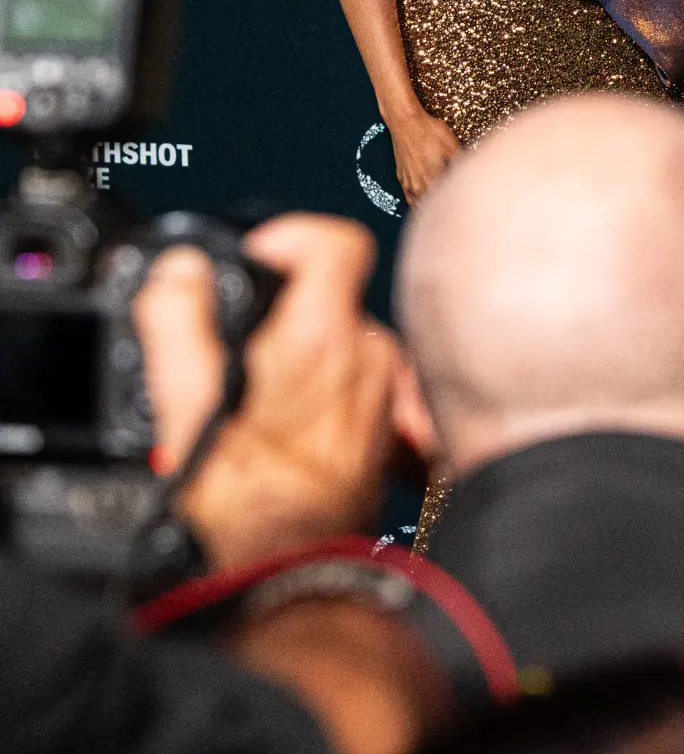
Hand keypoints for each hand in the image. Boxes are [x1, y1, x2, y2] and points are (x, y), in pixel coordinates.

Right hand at [131, 215, 403, 570]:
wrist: (290, 564)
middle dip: (283, 317)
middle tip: (239, 355)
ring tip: (257, 404)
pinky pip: (356, 385)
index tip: (259, 258)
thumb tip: (180, 272)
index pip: (336, 241)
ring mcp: (384, 392)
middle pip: (330, 300)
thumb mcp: (184, 403)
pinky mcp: (389, 426)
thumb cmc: (241, 495)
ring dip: (302, 360)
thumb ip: (177, 321)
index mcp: (321, 337)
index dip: (292, 236)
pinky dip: (324, 393)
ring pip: (342, 345)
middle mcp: (368, 356)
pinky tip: (291, 427)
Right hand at [385, 107, 458, 203]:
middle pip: (432, 205)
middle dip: (444, 206)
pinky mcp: (401, 177)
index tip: (467, 201)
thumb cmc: (428, 130)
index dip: (458, 200)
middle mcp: (418, 183)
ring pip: (419, 204)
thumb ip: (461, 162)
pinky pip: (409, 197)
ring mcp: (408, 181)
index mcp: (433, 177)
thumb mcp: (451, 144)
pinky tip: (425, 201)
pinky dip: (417, 202)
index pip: (446, 198)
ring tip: (443, 206)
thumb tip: (473, 171)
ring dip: (430, 207)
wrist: (405, 121)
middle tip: (458, 207)